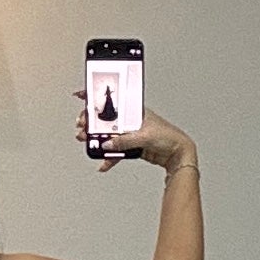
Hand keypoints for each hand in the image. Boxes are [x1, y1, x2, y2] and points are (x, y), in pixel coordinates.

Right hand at [75, 88, 195, 175]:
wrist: (178, 154)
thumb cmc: (168, 136)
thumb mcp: (144, 136)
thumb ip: (124, 140)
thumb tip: (107, 143)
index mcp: (134, 110)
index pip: (113, 100)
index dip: (97, 96)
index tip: (82, 95)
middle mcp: (130, 121)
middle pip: (106, 120)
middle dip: (92, 123)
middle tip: (81, 127)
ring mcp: (130, 134)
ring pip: (109, 136)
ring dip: (97, 141)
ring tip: (87, 142)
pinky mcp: (131, 147)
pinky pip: (116, 151)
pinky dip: (110, 158)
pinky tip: (104, 163)